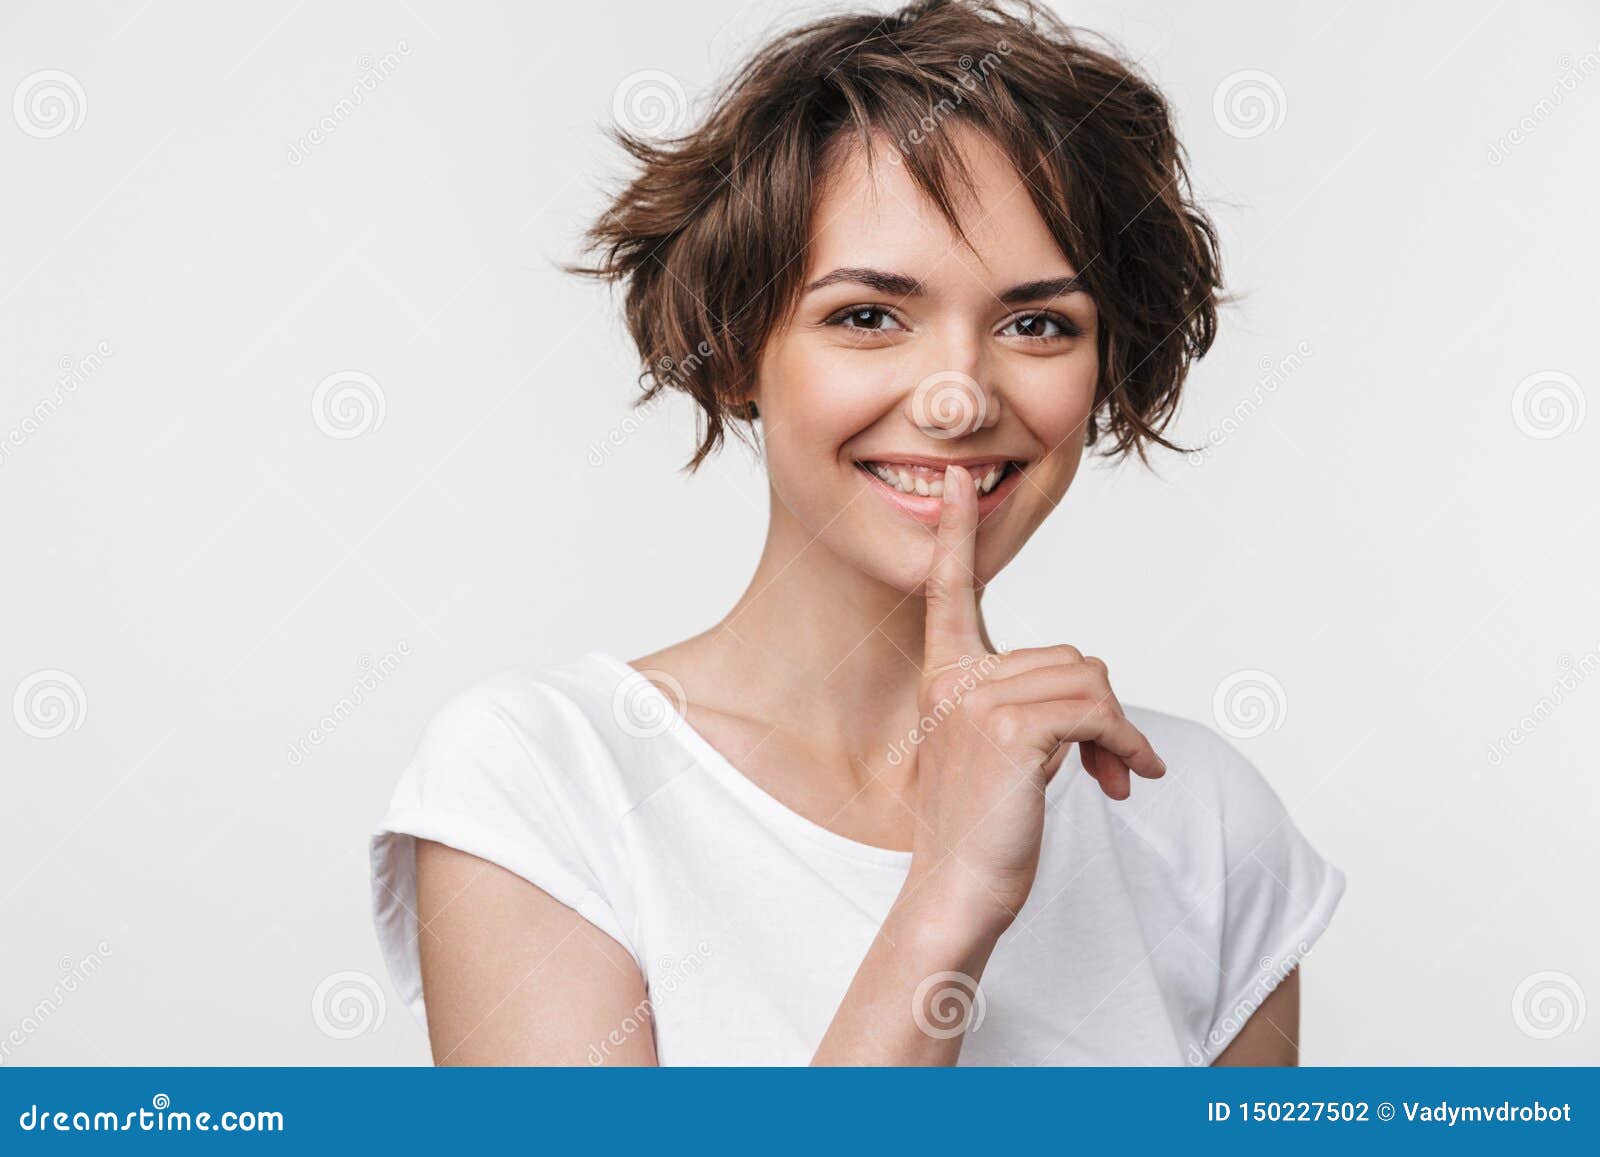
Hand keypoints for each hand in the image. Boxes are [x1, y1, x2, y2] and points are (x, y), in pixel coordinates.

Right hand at [907, 464, 1167, 929]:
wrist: (955, 893)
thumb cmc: (978, 830)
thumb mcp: (988, 754)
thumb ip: (1019, 708)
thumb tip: (1095, 706)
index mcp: (944, 676)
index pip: (948, 592)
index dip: (953, 534)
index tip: (955, 481)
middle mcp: (957, 679)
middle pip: (1071, 657)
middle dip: (1103, 713)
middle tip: (1109, 766)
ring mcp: (980, 702)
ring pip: (1090, 683)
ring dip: (1119, 733)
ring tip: (1113, 777)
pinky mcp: (1013, 732)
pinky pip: (1098, 713)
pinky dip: (1128, 744)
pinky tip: (1130, 779)